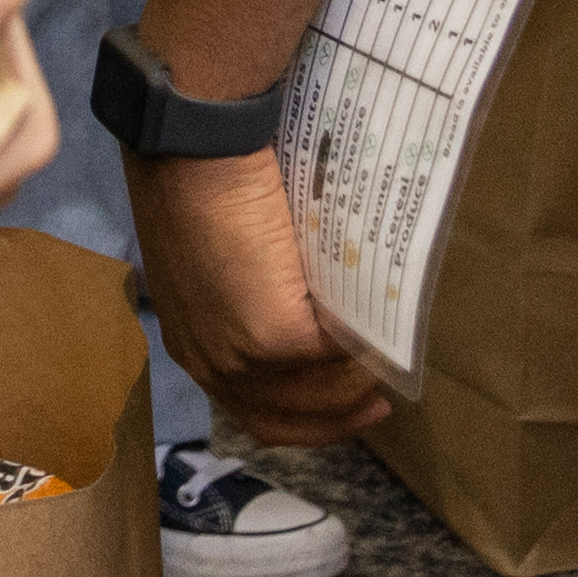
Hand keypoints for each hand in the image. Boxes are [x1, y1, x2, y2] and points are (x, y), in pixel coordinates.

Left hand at [137, 138, 384, 445]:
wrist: (195, 154)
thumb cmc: (203, 186)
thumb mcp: (215, 260)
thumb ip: (245, 293)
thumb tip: (291, 298)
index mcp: (192, 346)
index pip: (248, 407)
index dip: (297, 417)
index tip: (338, 403)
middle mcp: (210, 365)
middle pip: (279, 420)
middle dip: (333, 422)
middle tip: (377, 407)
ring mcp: (242, 356)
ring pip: (311, 397)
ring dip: (353, 391)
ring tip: (385, 367)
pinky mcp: (275, 338)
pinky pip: (332, 359)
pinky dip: (360, 354)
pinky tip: (380, 339)